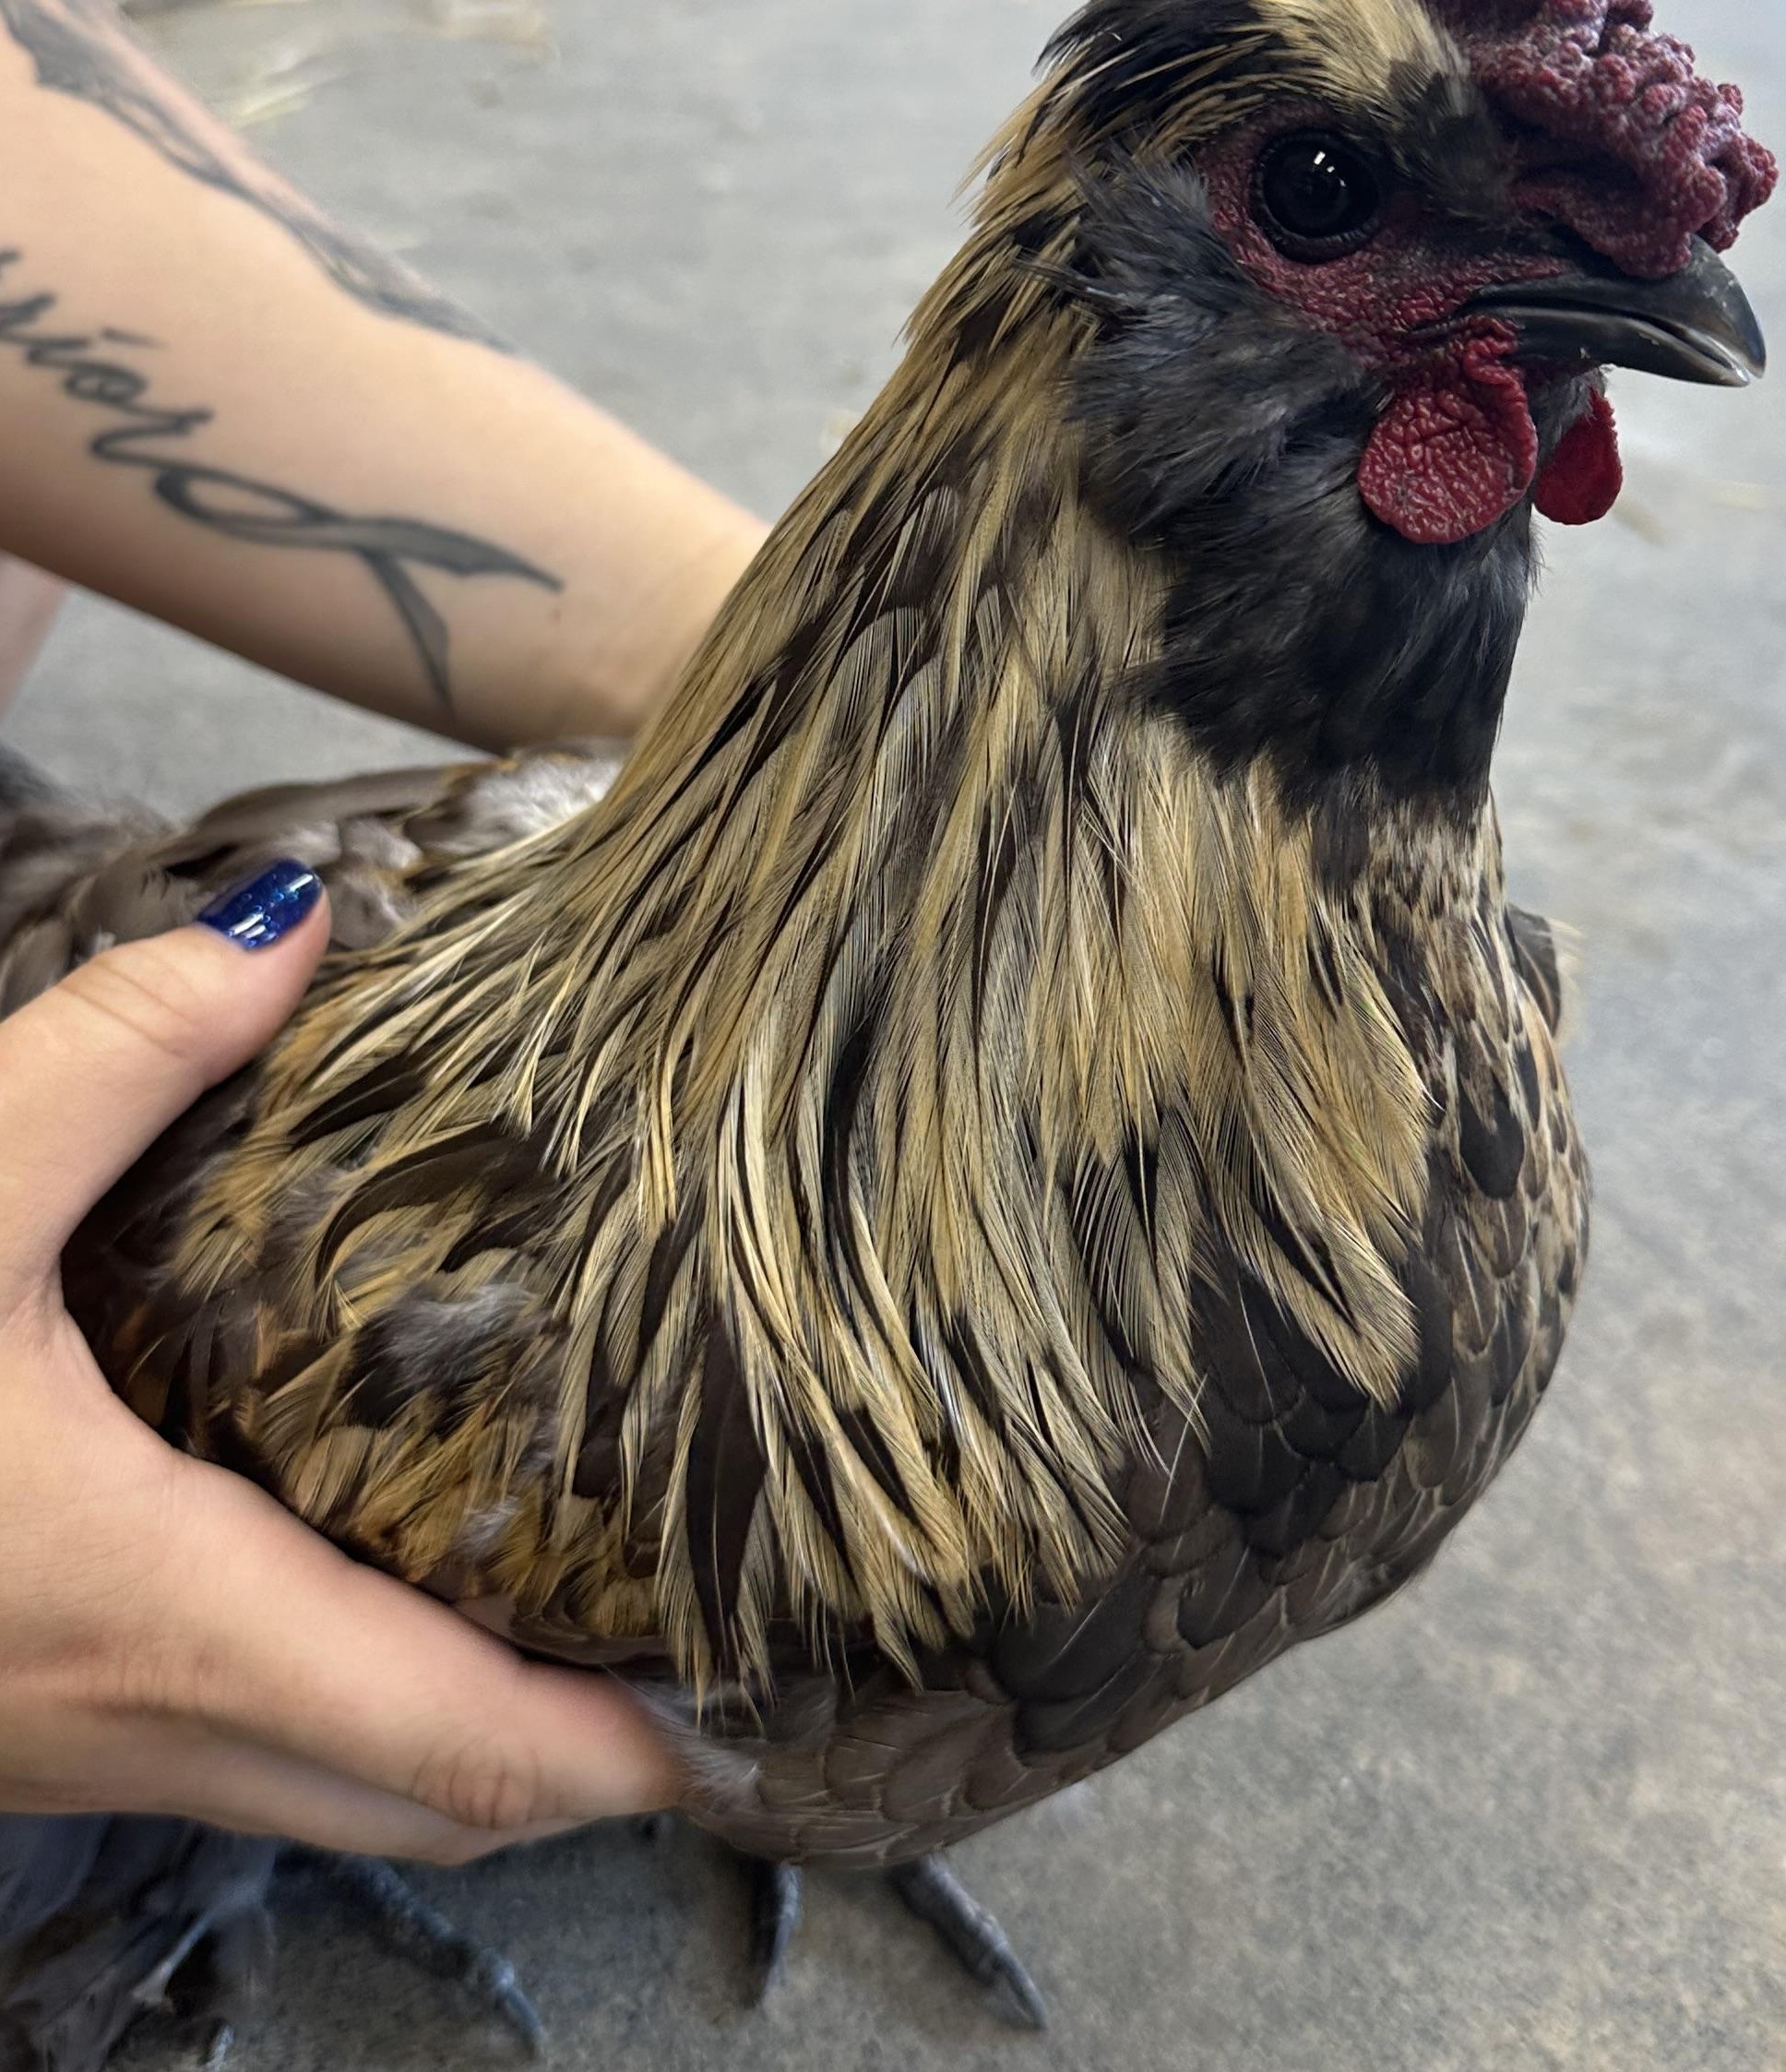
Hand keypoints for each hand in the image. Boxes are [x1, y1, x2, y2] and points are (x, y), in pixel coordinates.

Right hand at [0, 868, 677, 1859]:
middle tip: (730, 1667)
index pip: (462, 1743)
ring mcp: (78, 1746)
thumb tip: (296, 928)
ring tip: (615, 1642)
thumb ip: (117, 1054)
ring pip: (344, 1804)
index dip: (627, 1752)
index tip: (764, 1715)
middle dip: (596, 1762)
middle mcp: (136, 1718)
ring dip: (489, 1752)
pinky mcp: (35, 1724)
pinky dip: (376, 1729)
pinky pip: (258, 1764)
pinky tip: (409, 1616)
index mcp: (157, 1612)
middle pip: (434, 1807)